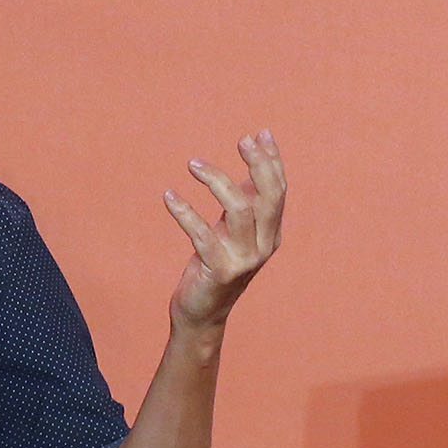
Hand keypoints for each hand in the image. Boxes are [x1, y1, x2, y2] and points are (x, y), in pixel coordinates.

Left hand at [162, 131, 283, 330]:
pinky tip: (169, 196)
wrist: (202, 313)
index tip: (260, 134)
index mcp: (271, 234)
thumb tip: (252, 160)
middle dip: (258, 165)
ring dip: (217, 181)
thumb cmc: (215, 265)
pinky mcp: (219, 271)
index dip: (272, 161)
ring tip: (192, 164)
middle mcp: (263, 246)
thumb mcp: (233, 231)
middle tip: (241, 141)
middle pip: (268, 198)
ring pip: (239, 210)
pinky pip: (201, 235)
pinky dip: (184, 212)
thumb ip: (245, 201)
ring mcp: (243, 260)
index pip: (278, 191)